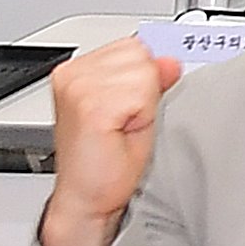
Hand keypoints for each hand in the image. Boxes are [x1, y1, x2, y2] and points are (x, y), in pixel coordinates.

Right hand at [39, 37, 179, 245]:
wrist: (87, 199)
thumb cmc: (107, 162)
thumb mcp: (138, 112)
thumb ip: (152, 80)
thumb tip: (170, 59)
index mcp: (78, 69)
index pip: (135, 46)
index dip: (144, 79)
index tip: (128, 107)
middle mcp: (74, 73)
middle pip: (142, 55)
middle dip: (144, 90)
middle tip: (126, 121)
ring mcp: (78, 87)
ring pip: (144, 72)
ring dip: (143, 103)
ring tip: (122, 127)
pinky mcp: (89, 104)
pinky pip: (141, 94)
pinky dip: (142, 115)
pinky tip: (121, 131)